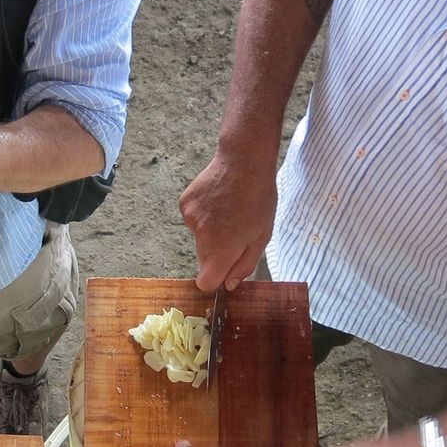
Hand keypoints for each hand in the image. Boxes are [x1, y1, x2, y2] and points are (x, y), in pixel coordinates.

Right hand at [180, 151, 278, 291]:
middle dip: (217, 253)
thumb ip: (244, 265)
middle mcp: (202, 237)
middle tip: (235, 231)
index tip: (225, 271)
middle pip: (203, 260)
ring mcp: (190, 219)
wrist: (243, 161)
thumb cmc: (259, 199)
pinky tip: (217, 200)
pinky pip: (193, 221)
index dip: (215, 280)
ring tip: (228, 211)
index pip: (205, 283)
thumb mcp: (263, 236)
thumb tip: (228, 285)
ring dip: (211, 232)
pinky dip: (204, 216)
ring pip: (199, 239)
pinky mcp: (184, 204)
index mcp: (222, 249)